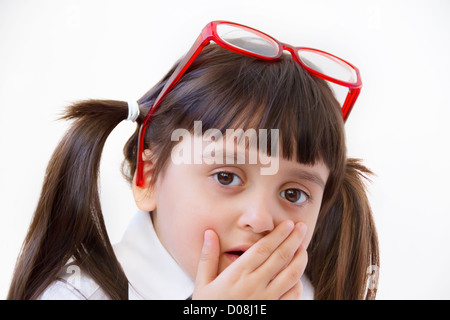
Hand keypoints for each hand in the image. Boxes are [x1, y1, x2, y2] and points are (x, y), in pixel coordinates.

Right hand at [192, 220, 307, 299]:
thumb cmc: (209, 308)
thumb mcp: (202, 284)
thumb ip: (207, 258)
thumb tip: (209, 233)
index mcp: (238, 275)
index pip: (263, 249)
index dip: (278, 235)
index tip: (287, 224)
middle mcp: (255, 285)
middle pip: (281, 257)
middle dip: (294, 240)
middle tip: (301, 227)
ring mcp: (267, 299)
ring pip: (291, 275)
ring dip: (300, 259)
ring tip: (303, 247)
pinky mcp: (274, 310)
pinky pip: (293, 295)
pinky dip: (298, 283)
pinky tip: (297, 275)